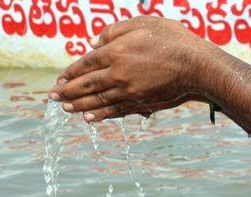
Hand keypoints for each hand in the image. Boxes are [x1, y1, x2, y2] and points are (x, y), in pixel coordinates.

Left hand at [50, 16, 221, 121]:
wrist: (197, 66)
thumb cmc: (172, 40)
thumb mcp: (142, 23)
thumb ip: (114, 31)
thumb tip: (93, 43)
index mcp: (115, 52)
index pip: (85, 64)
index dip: (70, 72)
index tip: (59, 79)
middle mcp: (117, 74)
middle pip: (86, 85)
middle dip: (67, 91)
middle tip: (53, 97)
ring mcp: (129, 91)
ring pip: (98, 100)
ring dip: (79, 105)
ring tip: (66, 109)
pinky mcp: (141, 103)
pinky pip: (116, 110)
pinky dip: (101, 115)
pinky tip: (90, 118)